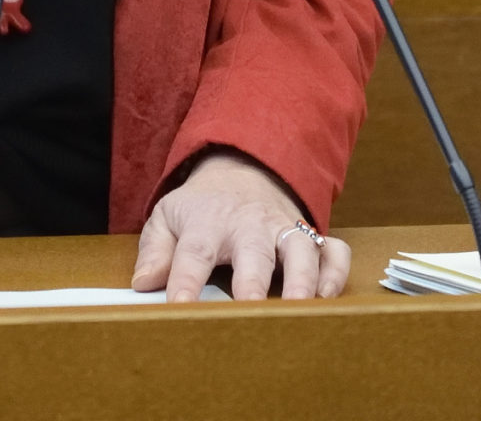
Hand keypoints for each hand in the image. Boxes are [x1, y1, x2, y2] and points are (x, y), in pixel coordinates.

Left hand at [132, 150, 351, 301]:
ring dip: (303, 280)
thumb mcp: (168, 217)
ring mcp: (284, 230)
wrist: (243, 170)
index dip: (185, 282)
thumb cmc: (202, 207)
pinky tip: (328, 296)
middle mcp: (250, 226)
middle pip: (253, 253)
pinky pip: (334, 251)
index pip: (193, 253)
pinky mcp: (311, 236)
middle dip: (253, 283)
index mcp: (208, 223)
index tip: (180, 308)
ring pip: (301, 251)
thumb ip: (155, 250)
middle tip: (251, 310)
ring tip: (299, 309)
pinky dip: (336, 271)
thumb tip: (144, 282)